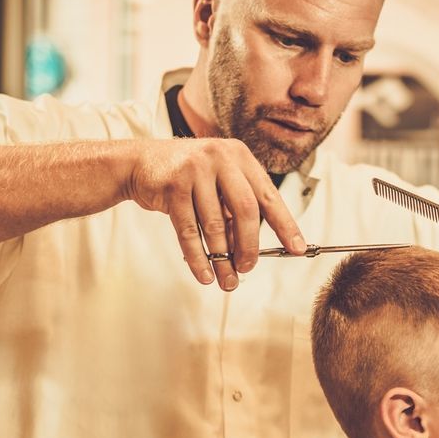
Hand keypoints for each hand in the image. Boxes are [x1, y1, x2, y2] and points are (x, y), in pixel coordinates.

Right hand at [126, 137, 305, 289]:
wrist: (140, 162)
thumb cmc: (186, 176)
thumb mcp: (217, 182)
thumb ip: (235, 208)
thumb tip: (250, 251)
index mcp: (240, 157)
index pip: (268, 196)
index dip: (285, 225)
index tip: (298, 248)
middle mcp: (221, 158)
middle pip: (245, 211)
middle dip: (249, 246)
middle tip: (248, 268)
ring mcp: (195, 170)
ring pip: (215, 225)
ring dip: (222, 259)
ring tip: (227, 281)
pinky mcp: (173, 186)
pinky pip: (188, 231)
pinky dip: (197, 257)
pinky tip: (204, 274)